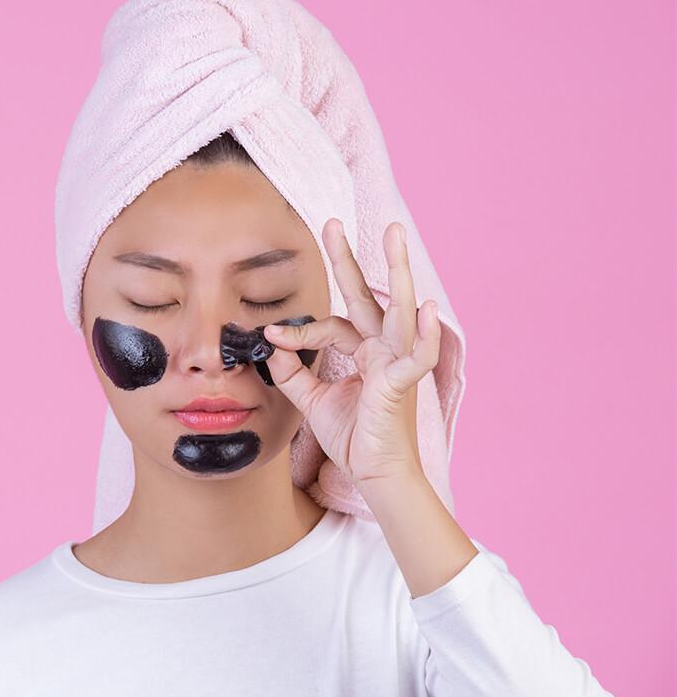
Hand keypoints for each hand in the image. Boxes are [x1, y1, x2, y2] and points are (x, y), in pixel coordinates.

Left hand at [261, 218, 440, 484]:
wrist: (373, 475)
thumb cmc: (353, 437)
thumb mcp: (311, 400)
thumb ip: (293, 372)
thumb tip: (274, 344)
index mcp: (363, 351)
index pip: (329, 326)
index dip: (299, 330)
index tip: (270, 335)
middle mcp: (382, 349)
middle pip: (366, 297)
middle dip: (350, 259)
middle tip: (332, 221)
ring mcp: (396, 362)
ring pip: (396, 310)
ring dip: (397, 272)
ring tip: (395, 235)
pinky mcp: (402, 384)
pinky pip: (417, 356)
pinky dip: (425, 334)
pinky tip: (427, 309)